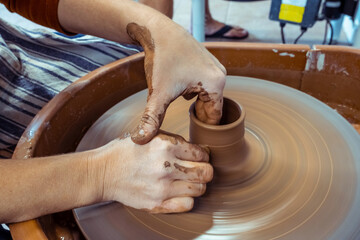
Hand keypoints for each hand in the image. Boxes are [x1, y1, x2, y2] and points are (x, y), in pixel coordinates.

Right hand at [100, 131, 212, 212]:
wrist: (103, 172)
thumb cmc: (126, 151)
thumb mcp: (151, 135)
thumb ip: (176, 140)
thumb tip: (199, 151)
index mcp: (166, 146)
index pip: (202, 154)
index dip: (202, 155)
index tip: (197, 157)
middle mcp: (166, 167)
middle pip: (206, 173)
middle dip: (205, 170)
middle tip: (197, 169)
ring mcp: (162, 188)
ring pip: (200, 189)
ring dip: (197, 184)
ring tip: (187, 180)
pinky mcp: (157, 204)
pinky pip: (188, 205)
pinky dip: (188, 199)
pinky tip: (179, 192)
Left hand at [127, 22, 225, 143]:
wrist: (158, 32)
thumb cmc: (162, 59)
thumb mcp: (158, 93)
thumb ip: (152, 119)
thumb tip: (140, 140)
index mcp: (216, 84)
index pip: (214, 118)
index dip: (202, 129)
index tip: (191, 136)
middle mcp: (220, 75)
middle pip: (212, 107)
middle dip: (197, 116)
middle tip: (182, 124)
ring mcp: (215, 67)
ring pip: (207, 96)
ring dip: (195, 103)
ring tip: (179, 106)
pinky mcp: (207, 62)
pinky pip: (204, 85)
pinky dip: (194, 91)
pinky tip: (180, 91)